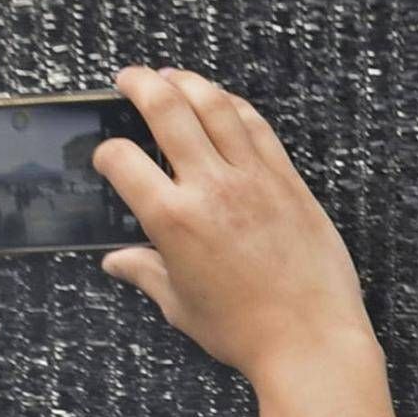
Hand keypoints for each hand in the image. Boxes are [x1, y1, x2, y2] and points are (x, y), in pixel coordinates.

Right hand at [92, 66, 378, 384]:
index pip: (122, 161)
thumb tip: (116, 262)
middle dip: (141, 84)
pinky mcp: (287, 180)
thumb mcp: (181, 305)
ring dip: (188, 81)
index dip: (106, 153)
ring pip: (215, 105)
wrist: (311, 340)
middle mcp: (211, 188)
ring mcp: (253, 178)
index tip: (107, 157)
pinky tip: (222, 103)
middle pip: (168, 109)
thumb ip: (145, 273)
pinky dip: (233, 106)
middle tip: (129, 78)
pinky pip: (256, 126)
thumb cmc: (245, 332)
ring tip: (171, 76)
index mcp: (173, 221)